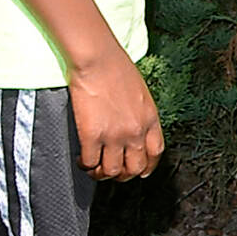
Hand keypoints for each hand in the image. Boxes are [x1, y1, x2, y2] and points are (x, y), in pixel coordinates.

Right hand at [68, 52, 163, 180]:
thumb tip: (134, 130)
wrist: (98, 60)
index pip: (155, 153)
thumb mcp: (141, 94)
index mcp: (150, 119)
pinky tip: (81, 159)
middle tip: (112, 172)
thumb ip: (141, 115)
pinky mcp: (92, 135)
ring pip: (111, 171)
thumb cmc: (116, 69)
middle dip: (123, 175)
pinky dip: (85, 165)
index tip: (140, 171)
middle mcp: (135, 131)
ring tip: (93, 167)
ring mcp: (114, 135)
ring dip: (101, 174)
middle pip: (134, 168)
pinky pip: (89, 162)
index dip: (147, 166)